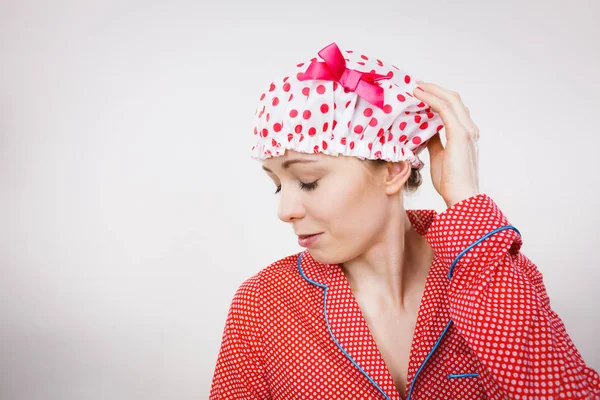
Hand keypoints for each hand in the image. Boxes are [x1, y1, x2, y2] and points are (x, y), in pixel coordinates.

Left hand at [412, 81, 480, 207]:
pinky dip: (431, 99)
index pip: (454, 109)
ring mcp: (467, 131)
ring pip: (451, 100)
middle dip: (435, 89)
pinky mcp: (460, 134)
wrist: (460, 196)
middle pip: (454, 99)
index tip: (421, 93)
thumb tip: (426, 131)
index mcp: (466, 135)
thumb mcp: (439, 157)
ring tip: (415, 86)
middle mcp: (470, 130)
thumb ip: (435, 141)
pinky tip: (419, 95)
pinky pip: (445, 109)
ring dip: (432, 90)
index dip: (438, 98)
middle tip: (416, 85)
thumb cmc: (450, 182)